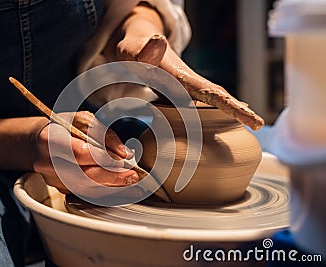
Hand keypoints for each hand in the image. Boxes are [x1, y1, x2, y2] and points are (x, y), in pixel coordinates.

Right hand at [32, 111, 140, 197]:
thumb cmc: (63, 128)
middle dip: (113, 177)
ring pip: (86, 190)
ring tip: (134, 186)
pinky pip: (86, 195)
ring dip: (113, 189)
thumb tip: (124, 153)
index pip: (80, 153)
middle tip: (133, 176)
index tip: (123, 160)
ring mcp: (53, 179)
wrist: (39, 142)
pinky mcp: (60, 190)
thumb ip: (104, 134)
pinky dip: (106, 194)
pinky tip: (122, 192)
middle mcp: (47, 163)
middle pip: (84, 175)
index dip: (104, 158)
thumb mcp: (82, 119)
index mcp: (50, 139)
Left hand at [103, 3, 263, 130]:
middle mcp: (188, 81)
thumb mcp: (132, 50)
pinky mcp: (182, 90)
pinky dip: (218, 109)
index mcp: (180, 76)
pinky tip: (226, 117)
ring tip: (253, 122)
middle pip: (218, 95)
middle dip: (239, 109)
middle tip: (259, 124)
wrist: (138, 43)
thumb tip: (159, 41)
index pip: (209, 91)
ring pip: (213, 98)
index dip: (229, 104)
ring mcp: (186, 86)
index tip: (248, 114)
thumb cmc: (133, 49)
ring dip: (232, 110)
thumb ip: (143, 51)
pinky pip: (203, 101)